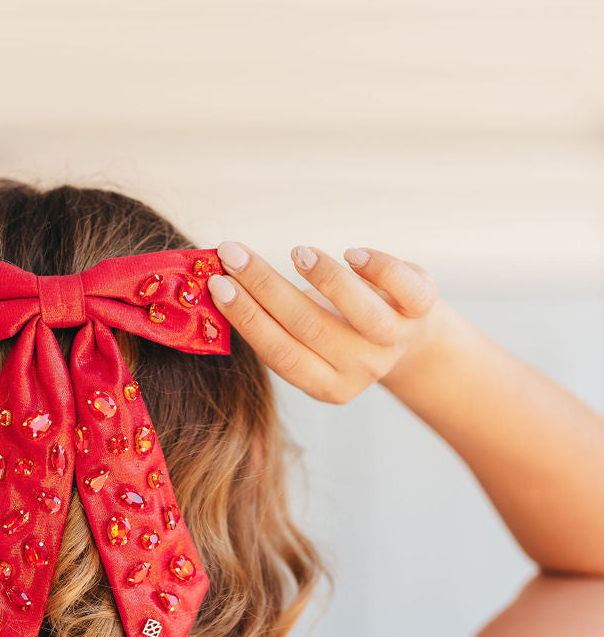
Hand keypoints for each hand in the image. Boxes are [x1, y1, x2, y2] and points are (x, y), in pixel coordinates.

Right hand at [206, 242, 441, 403]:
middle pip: (309, 329)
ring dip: (324, 278)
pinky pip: (405, 288)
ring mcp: (394, 341)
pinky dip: (379, 267)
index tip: (217, 283)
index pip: (280, 354)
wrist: (408, 335)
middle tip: (232, 254)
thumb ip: (272, 323)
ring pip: (360, 313)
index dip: (247, 318)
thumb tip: (213, 285)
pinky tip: (351, 252)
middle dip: (265, 288)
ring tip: (296, 252)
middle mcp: (361, 368)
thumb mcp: (307, 339)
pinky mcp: (422, 308)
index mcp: (326, 384)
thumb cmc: (339, 329)